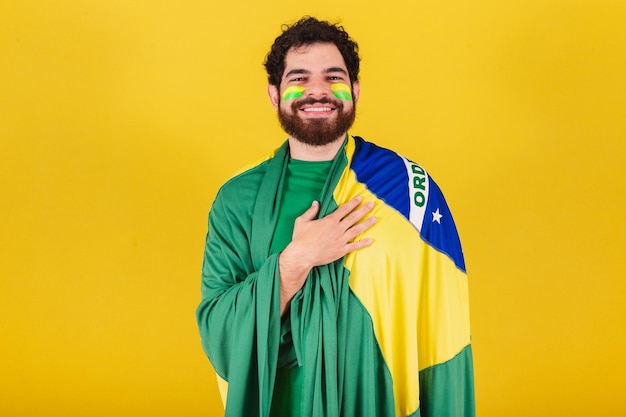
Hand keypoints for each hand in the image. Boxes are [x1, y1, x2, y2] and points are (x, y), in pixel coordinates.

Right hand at [278, 196, 376, 313]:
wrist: (302, 255)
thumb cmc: (300, 238)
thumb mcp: (302, 221)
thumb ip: (310, 212)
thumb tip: (315, 203)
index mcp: (329, 221)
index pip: (344, 209)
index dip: (353, 203)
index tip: (360, 198)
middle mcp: (337, 229)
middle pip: (353, 217)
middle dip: (363, 210)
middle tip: (372, 204)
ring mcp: (340, 240)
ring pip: (357, 230)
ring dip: (366, 224)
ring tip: (375, 219)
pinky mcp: (341, 250)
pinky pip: (354, 246)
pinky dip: (363, 243)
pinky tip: (370, 240)